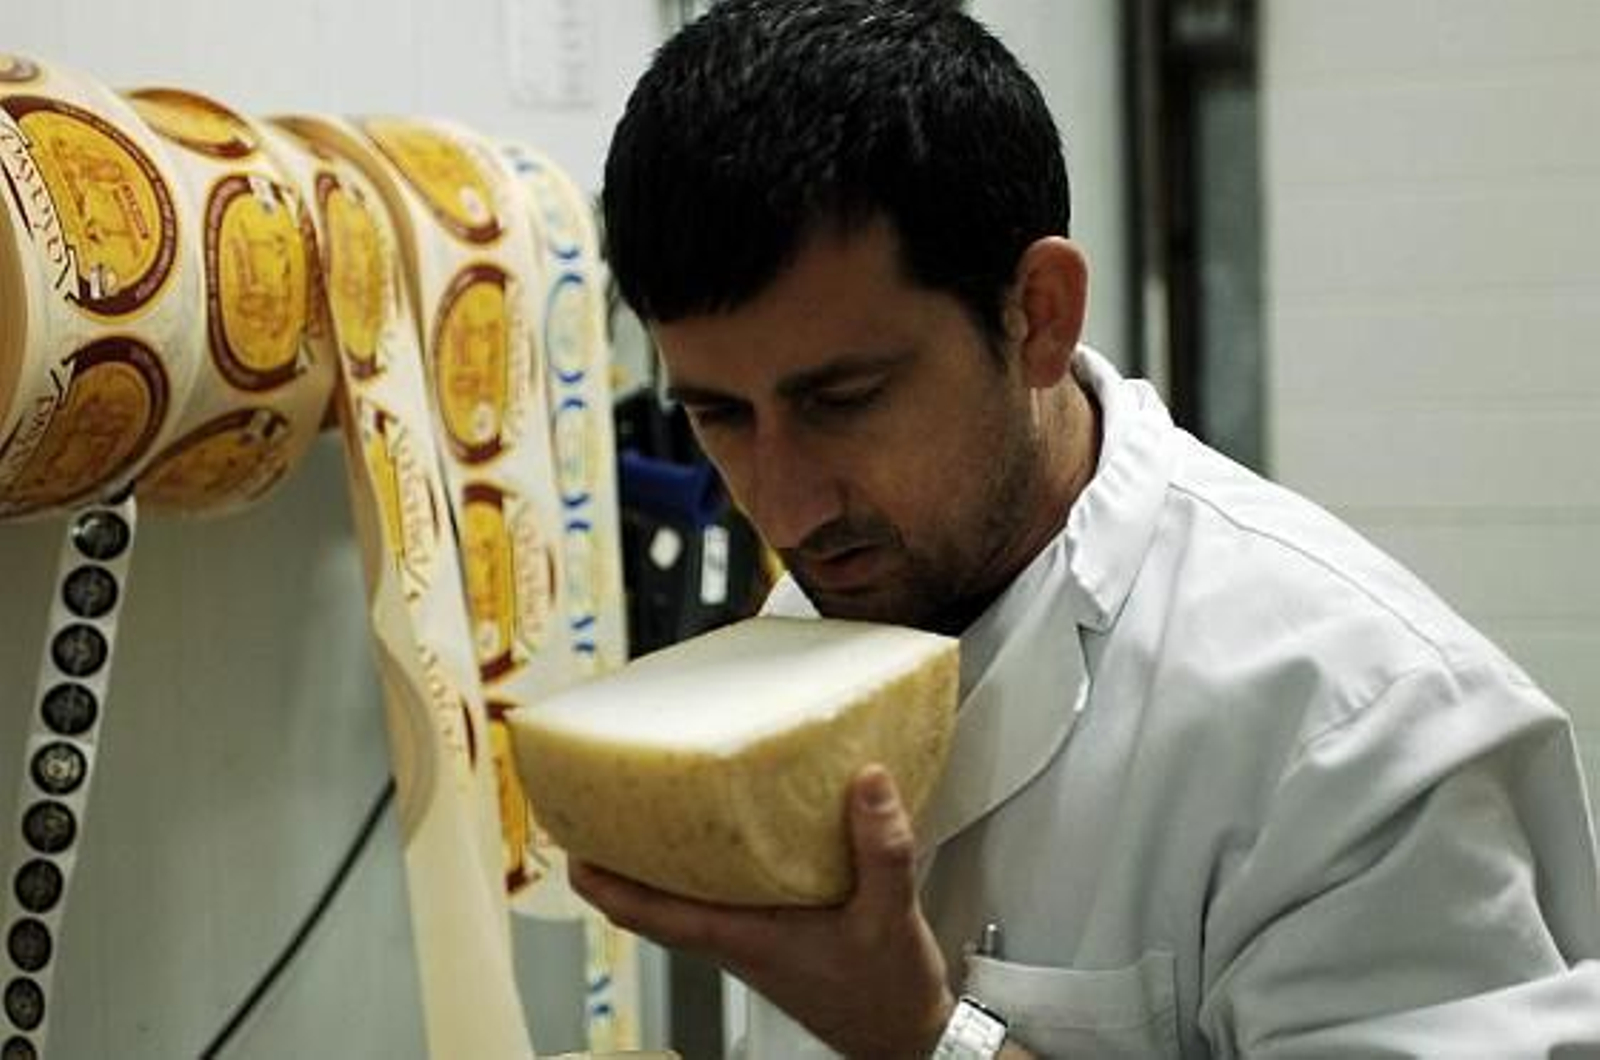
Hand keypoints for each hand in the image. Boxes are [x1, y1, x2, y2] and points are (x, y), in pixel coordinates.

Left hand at [571, 764, 954, 1057]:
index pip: (649, 913)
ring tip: (644, 805)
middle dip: (616, 856)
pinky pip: (715, 896)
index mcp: (744, 938)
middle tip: (595, 803)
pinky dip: (701, 864)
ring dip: (656, 859)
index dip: (603, 882)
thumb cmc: (884, 994)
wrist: (904, 1034)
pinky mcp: (769, 935)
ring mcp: (748, 938)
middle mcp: (734, 939)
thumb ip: (881, 848)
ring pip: (679, 898)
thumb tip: (866, 783)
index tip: (571, 843)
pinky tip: (721, 832)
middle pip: (650, 900)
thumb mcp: (890, 916)